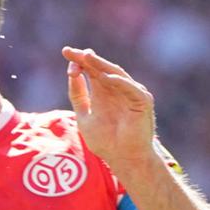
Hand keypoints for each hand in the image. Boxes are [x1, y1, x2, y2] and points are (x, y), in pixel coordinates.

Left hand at [63, 47, 156, 178]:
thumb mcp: (84, 116)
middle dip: (88, 59)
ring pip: (117, 75)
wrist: (123, 159)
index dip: (79, 60)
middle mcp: (117, 89)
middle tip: (73, 51)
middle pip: (102, 69)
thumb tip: (71, 73)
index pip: (91, 70)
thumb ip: (78, 96)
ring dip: (102, 66)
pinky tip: (106, 78)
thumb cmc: (105, 141)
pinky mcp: (143, 102)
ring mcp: (131, 94)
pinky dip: (120, 83)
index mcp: (103, 92)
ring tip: (88, 57)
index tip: (65, 52)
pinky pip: (132, 89)